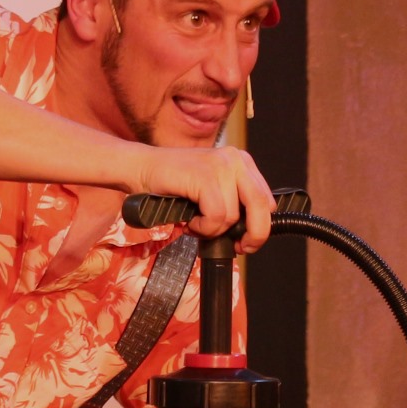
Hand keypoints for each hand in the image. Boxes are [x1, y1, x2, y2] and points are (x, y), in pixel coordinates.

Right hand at [133, 143, 273, 252]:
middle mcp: (235, 160)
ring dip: (212, 230)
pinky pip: (216, 216)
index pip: (267, 201)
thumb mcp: (212, 190)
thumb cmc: (173, 185)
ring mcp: (220, 165)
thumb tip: (252, 232)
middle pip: (262, 207)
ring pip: (233, 217)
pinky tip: (190, 221)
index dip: (259, 226)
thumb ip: (233, 202)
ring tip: (195, 223)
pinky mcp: (205, 175)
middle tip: (239, 247)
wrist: (140, 169)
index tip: (245, 240)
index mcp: (241, 162)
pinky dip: (203, 227)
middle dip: (254, 235)